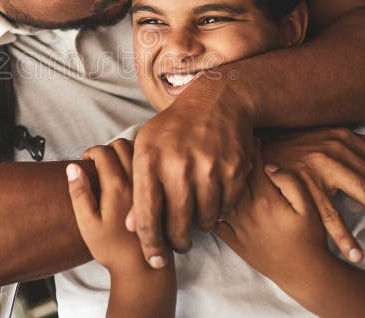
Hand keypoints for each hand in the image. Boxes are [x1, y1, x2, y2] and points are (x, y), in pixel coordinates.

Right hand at [67, 139, 157, 274]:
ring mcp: (152, 184)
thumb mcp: (87, 224)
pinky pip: (150, 164)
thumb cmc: (113, 249)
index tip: (85, 161)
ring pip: (138, 150)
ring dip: (124, 151)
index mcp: (117, 186)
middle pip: (122, 145)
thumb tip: (73, 167)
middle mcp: (137, 181)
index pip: (103, 152)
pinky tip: (132, 173)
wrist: (144, 268)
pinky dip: (139, 160)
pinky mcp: (161, 190)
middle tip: (99, 162)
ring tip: (114, 165)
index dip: (90, 152)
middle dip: (107, 148)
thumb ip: (79, 193)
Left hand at [130, 76, 255, 266]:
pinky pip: (226, 208)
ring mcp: (209, 168)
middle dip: (176, 242)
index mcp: (150, 160)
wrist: (217, 102)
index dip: (149, 245)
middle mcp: (179, 166)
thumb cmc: (173, 128)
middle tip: (178, 243)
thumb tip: (129, 226)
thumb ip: (137, 187)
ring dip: (199, 226)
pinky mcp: (234, 170)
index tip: (153, 261)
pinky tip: (212, 200)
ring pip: (204, 221)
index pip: (146, 216)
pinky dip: (219, 211)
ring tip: (194, 217)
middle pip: (177, 226)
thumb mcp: (146, 148)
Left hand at [214, 149, 329, 285]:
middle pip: (230, 178)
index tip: (249, 135)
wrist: (303, 272)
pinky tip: (205, 191)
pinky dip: (206, 205)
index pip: (251, 167)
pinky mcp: (232, 240)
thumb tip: (270, 165)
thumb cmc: (310, 237)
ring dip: (213, 179)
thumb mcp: (310, 207)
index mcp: (266, 199)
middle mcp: (247, 211)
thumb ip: (291, 183)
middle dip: (227, 159)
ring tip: (213, 163)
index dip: (249, 148)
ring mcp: (237, 227)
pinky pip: (212, 219)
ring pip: (217, 196)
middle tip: (224, 142)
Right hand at [261, 127, 364, 262]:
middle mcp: (336, 149)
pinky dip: (346, 237)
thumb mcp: (316, 135)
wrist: (246, 145)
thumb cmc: (282, 146)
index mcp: (342, 138)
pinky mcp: (304, 185)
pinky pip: (332, 216)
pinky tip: (355, 253)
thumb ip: (348, 139)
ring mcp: (321, 167)